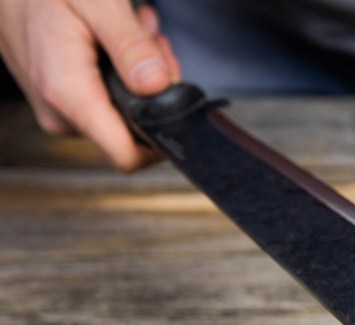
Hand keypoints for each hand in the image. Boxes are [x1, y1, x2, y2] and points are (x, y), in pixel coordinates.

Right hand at [0, 0, 180, 170]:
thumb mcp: (97, 3)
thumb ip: (130, 46)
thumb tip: (157, 85)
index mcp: (68, 94)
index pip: (128, 156)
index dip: (161, 136)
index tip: (172, 96)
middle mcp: (61, 114)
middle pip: (134, 130)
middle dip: (155, 88)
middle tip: (153, 43)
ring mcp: (59, 112)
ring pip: (124, 114)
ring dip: (140, 75)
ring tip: (135, 34)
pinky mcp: (60, 105)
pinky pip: (105, 102)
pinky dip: (121, 73)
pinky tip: (116, 42)